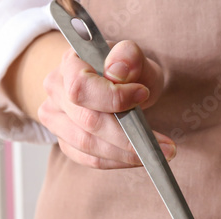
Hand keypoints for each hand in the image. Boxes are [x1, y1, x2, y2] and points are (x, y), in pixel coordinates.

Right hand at [38, 38, 174, 168]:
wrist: (117, 84)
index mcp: (70, 63)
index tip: (143, 95)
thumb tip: (118, 70)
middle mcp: (56, 90)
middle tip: (164, 144)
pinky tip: (138, 158)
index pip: (81, 86)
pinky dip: (117, 161)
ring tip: (156, 153)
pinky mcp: (65, 141)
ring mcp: (55, 118)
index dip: (113, 97)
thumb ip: (129, 56)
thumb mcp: (135, 57)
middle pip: (87, 121)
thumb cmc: (126, 71)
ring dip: (125, 154)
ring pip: (87, 145)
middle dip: (127, 136)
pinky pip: (89, 159)